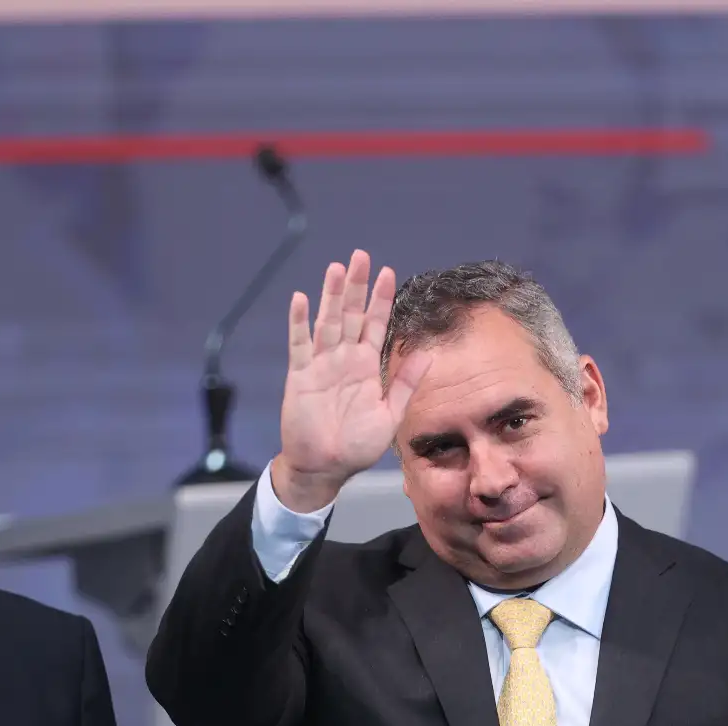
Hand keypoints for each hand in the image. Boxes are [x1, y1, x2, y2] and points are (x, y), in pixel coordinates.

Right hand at [270, 249, 432, 512]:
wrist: (326, 467)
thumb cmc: (357, 445)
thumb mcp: (390, 414)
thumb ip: (405, 384)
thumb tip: (428, 355)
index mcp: (366, 366)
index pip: (375, 325)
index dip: (380, 300)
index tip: (387, 273)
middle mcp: (344, 359)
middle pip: (351, 315)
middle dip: (357, 287)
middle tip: (361, 256)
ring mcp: (321, 365)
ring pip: (327, 322)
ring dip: (331, 296)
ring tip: (336, 269)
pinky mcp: (300, 376)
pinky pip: (299, 344)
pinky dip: (299, 322)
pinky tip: (300, 299)